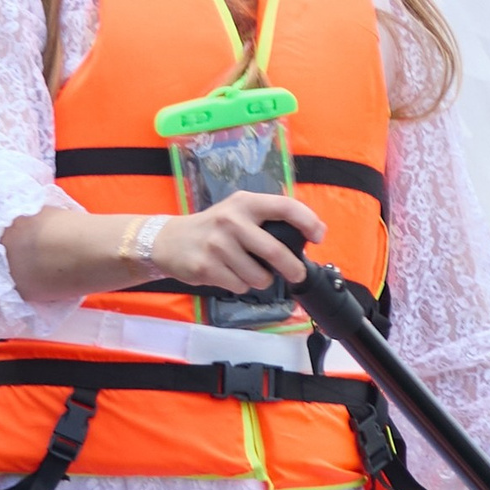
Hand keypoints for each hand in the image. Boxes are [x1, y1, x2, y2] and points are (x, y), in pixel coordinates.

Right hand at [154, 191, 324, 296]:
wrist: (170, 241)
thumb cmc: (214, 227)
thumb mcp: (237, 211)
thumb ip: (265, 220)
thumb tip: (305, 236)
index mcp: (245, 203)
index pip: (285, 206)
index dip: (308, 221)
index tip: (318, 235)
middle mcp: (232, 221)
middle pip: (275, 251)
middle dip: (293, 268)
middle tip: (297, 274)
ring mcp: (218, 245)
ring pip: (259, 276)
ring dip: (261, 280)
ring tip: (249, 271)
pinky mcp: (207, 267)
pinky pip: (240, 286)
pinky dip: (241, 286)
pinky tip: (229, 274)